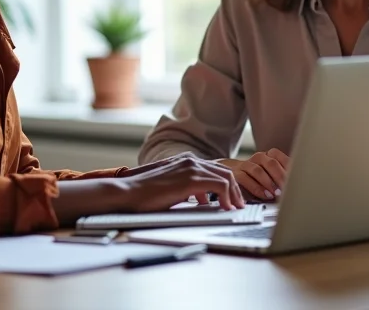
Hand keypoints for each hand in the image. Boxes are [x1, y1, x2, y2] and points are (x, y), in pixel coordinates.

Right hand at [118, 154, 244, 211]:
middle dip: (235, 188)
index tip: (232, 199)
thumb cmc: (147, 194)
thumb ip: (189, 188)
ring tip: (235, 208)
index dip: (228, 184)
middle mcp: (191, 160)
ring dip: (234, 194)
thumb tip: (204, 199)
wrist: (129, 192)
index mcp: (186, 160)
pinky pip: (219, 185)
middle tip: (239, 204)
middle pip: (225, 171)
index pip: (216, 168)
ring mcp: (191, 167)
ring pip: (225, 177)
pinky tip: (226, 208)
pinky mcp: (190, 179)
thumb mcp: (173, 187)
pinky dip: (226, 197)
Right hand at [219, 149, 288, 200]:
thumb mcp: (272, 175)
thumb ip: (283, 177)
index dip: (288, 168)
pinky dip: (256, 188)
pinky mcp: (236, 174)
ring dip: (268, 183)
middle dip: (280, 177)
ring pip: (258, 170)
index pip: (280, 157)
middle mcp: (258, 158)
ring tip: (276, 193)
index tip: (295, 179)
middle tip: (287, 188)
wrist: (236, 174)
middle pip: (271, 163)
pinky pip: (245, 178)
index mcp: (269, 155)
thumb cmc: (260, 178)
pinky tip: (264, 195)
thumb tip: (298, 186)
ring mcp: (246, 164)